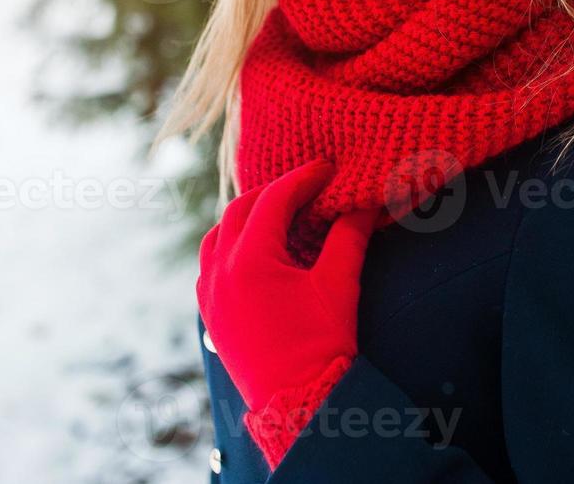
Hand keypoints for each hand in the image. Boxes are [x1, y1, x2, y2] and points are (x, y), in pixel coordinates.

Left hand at [196, 160, 380, 466]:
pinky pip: (211, 264)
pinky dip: (231, 245)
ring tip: (278, 212)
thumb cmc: (320, 344)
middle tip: (306, 185)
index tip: (327, 168)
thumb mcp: (339, 284)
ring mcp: (210, 294)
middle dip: (273, 192)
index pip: (274, 200)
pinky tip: (256, 250)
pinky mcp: (211, 315)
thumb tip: (363, 204)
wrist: (298, 405)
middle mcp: (221, 271)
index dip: (303, 178)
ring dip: (246, 216)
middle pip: (240, 210)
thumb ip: (349, 236)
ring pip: (218, 235)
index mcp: (250, 259)